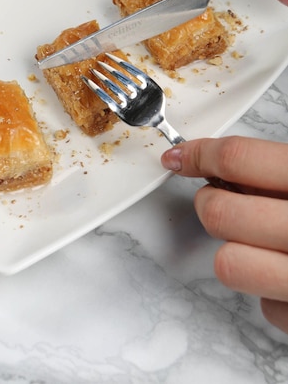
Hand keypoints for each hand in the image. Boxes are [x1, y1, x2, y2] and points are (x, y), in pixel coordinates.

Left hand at [161, 136, 287, 333]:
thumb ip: (276, 169)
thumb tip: (222, 164)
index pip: (237, 158)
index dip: (199, 154)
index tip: (180, 157)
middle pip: (218, 211)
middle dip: (209, 204)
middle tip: (222, 201)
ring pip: (226, 263)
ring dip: (233, 250)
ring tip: (254, 241)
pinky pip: (262, 305)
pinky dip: (266, 289)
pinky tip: (283, 272)